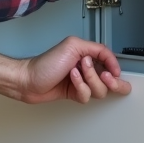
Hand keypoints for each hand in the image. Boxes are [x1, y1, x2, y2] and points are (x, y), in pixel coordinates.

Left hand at [18, 36, 132, 103]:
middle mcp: (86, 68)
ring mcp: (81, 82)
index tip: (113, 72)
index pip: (110, 60)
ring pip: (100, 90)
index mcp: (87, 53)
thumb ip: (95, 49)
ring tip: (76, 73)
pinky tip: (70, 82)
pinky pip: (87, 97)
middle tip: (105, 78)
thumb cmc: (46, 63)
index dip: (115, 67)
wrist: (28, 81)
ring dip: (89, 81)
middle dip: (111, 81)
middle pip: (111, 80)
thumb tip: (110, 57)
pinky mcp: (75, 94)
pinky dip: (80, 89)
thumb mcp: (73, 46)